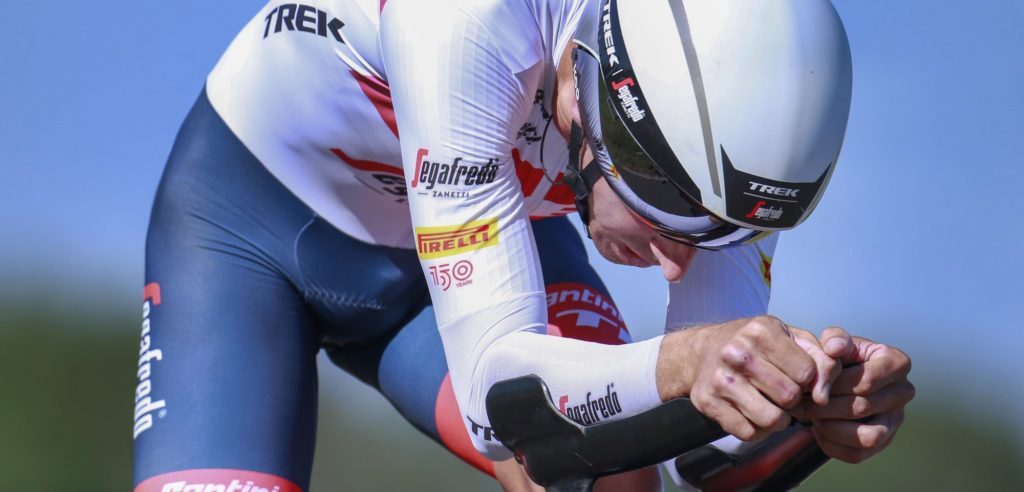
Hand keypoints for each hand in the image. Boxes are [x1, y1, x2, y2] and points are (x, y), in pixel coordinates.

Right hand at [657, 316, 842, 441]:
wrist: (702, 351)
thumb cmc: (754, 345)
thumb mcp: (790, 338)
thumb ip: (821, 359)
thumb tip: (823, 395)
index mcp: (760, 331)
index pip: (807, 372)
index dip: (808, 379)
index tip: (796, 375)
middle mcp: (737, 353)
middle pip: (790, 397)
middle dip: (792, 399)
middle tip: (782, 390)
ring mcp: (721, 379)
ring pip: (772, 420)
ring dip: (778, 418)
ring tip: (770, 403)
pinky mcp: (709, 403)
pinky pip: (749, 433)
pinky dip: (756, 428)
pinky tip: (751, 411)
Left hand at [792, 334, 914, 462]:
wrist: (839, 378)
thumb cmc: (837, 357)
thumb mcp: (834, 342)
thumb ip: (834, 339)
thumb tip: (834, 348)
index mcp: (897, 362)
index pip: (865, 381)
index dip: (833, 385)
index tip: (808, 385)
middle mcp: (904, 392)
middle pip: (862, 408)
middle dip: (825, 407)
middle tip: (800, 403)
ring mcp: (896, 420)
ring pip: (867, 437)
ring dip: (832, 428)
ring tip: (812, 416)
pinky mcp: (884, 441)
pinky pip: (858, 454)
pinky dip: (833, 445)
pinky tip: (818, 430)